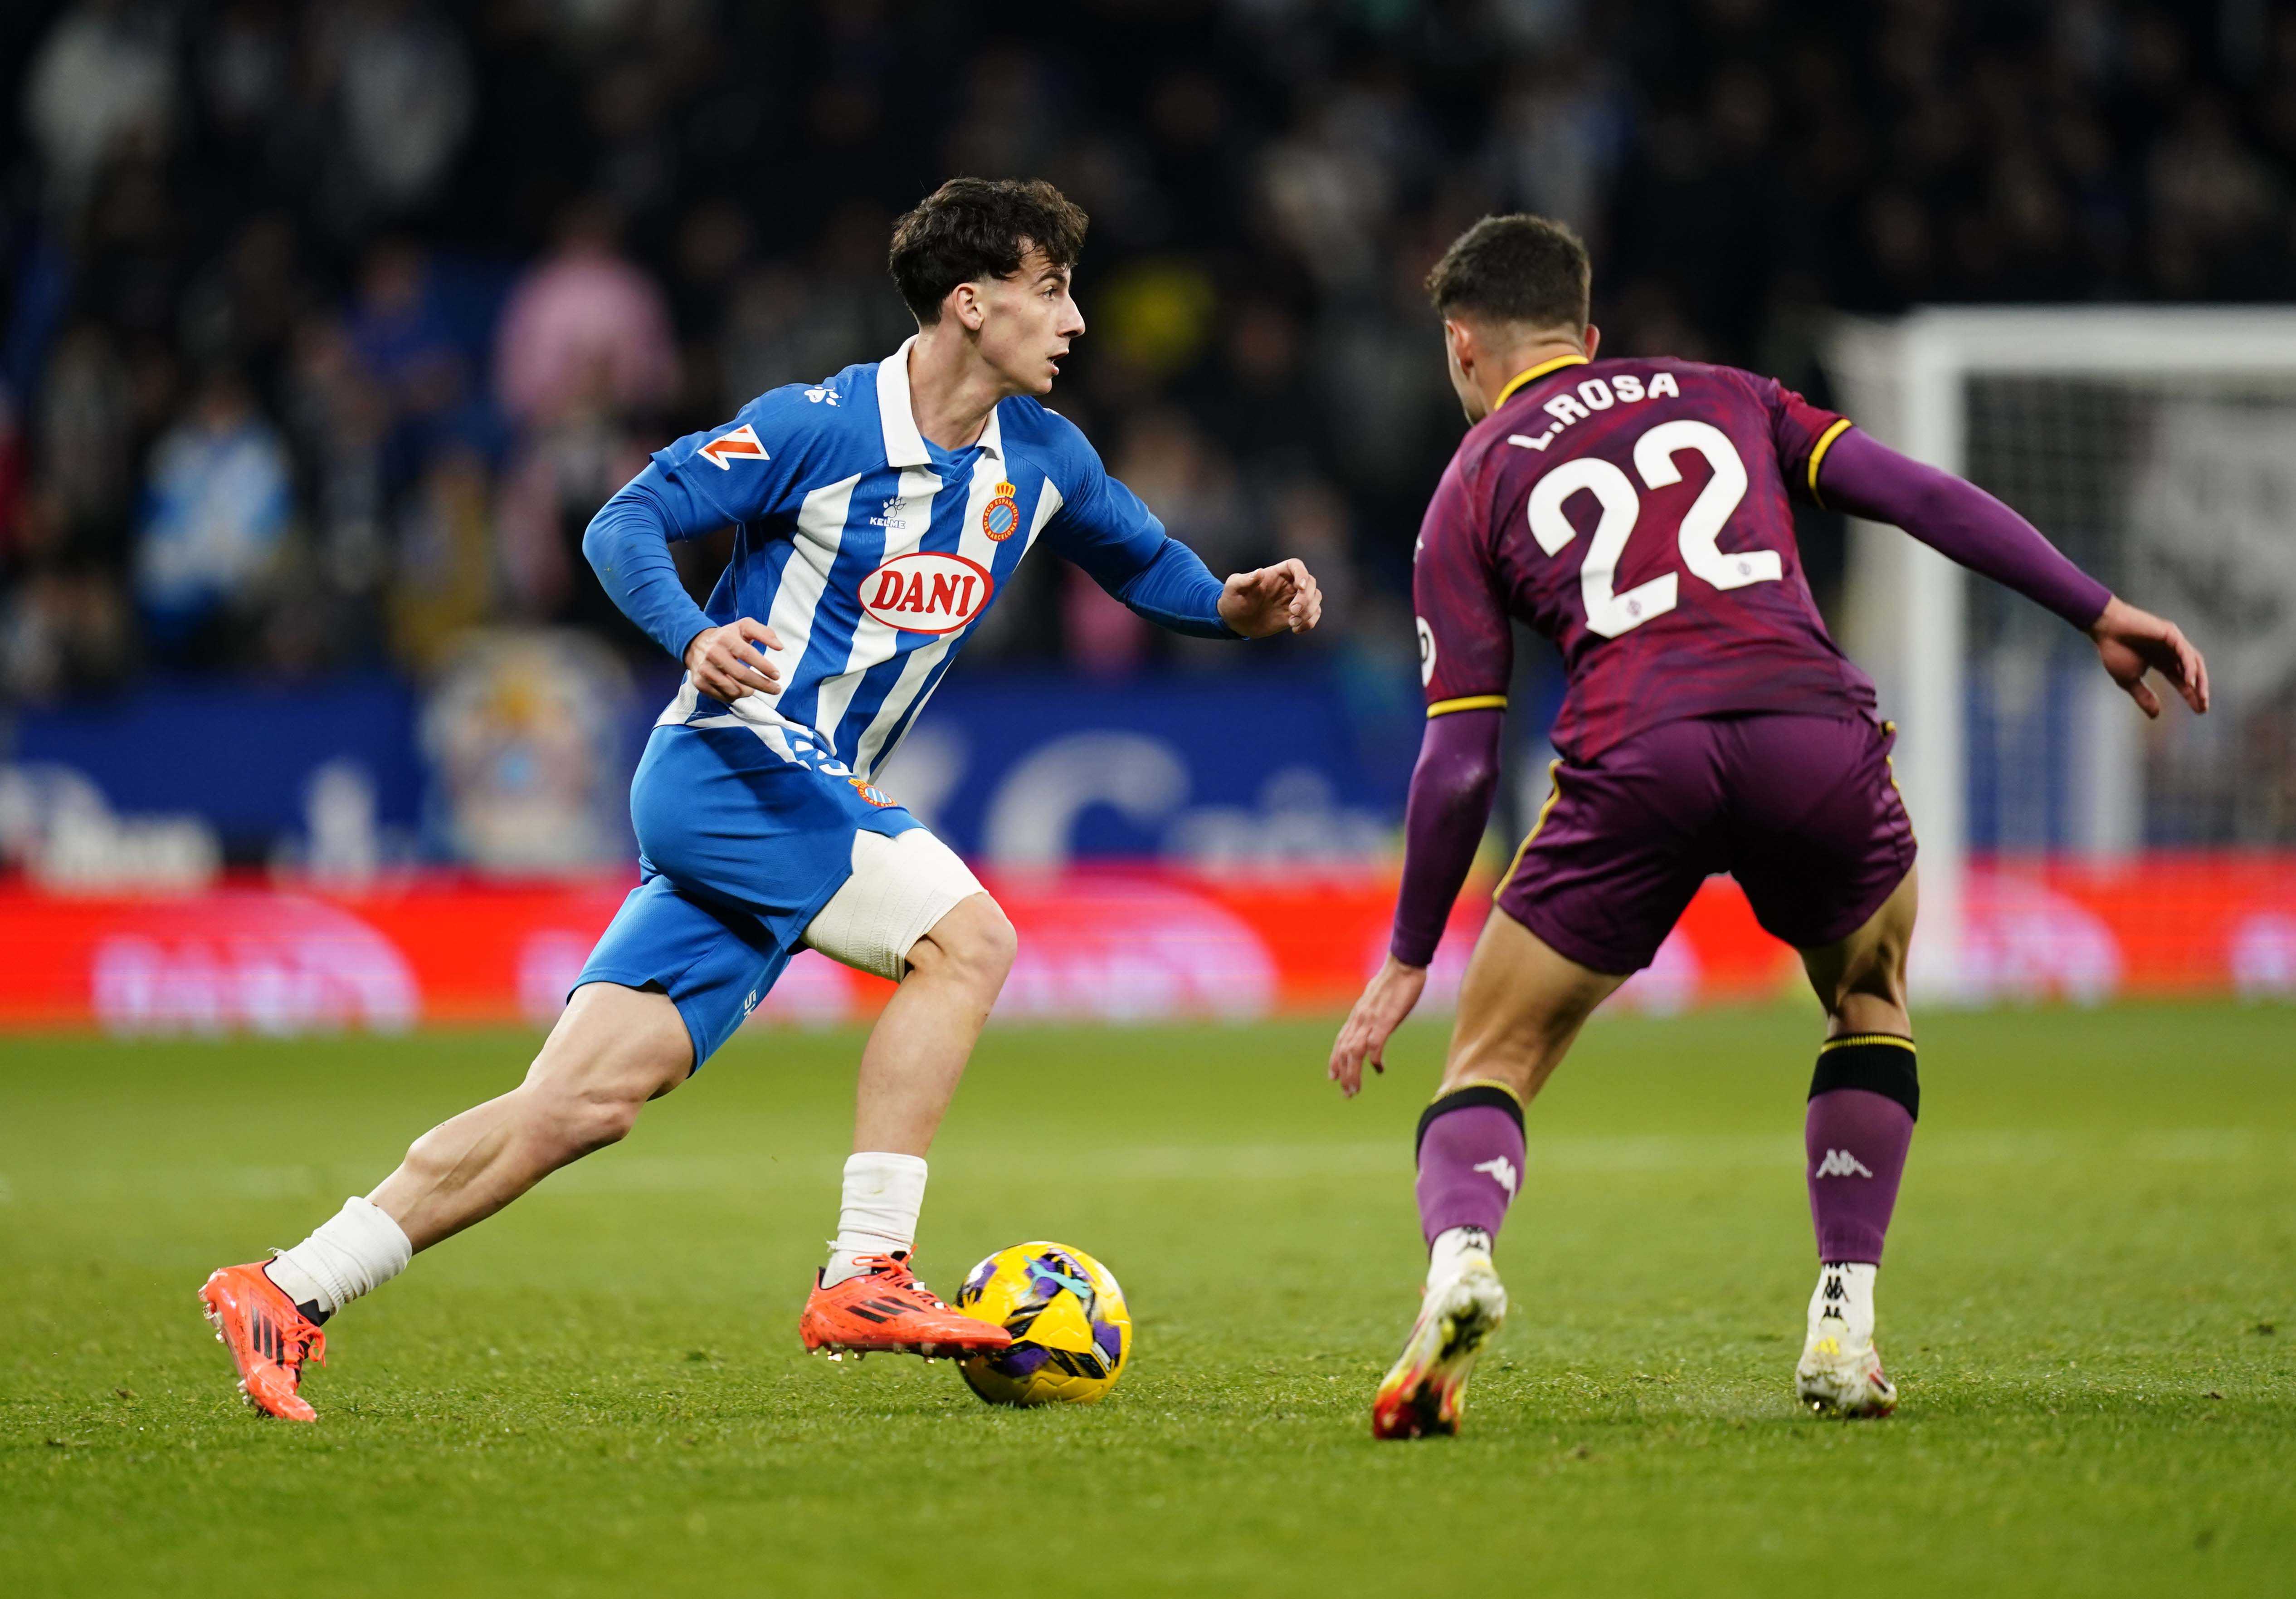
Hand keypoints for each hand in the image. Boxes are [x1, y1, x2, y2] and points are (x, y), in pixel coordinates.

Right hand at [684, 617, 784, 700]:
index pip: (747, 654)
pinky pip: (724, 696)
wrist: (697, 644)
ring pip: (733, 689)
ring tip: (753, 686)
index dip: (764, 666)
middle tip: (776, 689)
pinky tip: (738, 687)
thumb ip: (765, 633)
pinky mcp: (700, 682)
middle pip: (741, 674)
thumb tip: (779, 647)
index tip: (777, 675)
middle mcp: (713, 653)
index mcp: (725, 637)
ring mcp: (704, 669)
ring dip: (748, 691)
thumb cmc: (728, 637)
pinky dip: (735, 695)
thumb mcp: (745, 627)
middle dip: (762, 684)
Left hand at [1218, 558, 1322, 637]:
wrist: (1235, 620)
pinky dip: (1310, 622)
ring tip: (1292, 622)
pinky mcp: (1296, 615)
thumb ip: (1244, 580)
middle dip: (1306, 598)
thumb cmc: (1232, 599)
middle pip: (1311, 583)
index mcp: (1276, 573)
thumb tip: (1259, 573)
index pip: (1296, 566)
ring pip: (1315, 599)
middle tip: (1292, 611)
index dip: (1302, 574)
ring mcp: (1293, 599)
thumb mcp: (1233, 587)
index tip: (1300, 587)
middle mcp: (1288, 584)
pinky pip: (1312, 615)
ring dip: (1309, 611)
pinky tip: (1295, 629)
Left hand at [1328, 956, 1427, 1098]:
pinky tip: (1379, 1069)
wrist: (1404, 965)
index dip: (1335, 1060)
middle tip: (1347, 1094)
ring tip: (1355, 1089)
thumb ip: (1374, 1013)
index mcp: (1358, 1015)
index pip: (1341, 1041)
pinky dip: (1374, 1059)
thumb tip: (1377, 1021)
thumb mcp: (1379, 1000)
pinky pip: (1374, 1043)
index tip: (1332, 1077)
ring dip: (1353, 1073)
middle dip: (1343, 1074)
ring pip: (1355, 1052)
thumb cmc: (1395, 981)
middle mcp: (1360, 1019)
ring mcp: (1371, 1020)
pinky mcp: (1385, 1020)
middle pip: (1345, 1051)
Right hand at [2088, 596, 2207, 718]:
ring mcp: (2173, 641)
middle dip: (2199, 690)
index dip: (2190, 695)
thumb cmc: (2114, 651)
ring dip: (2199, 679)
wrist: (2106, 628)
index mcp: (2162, 661)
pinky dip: (2189, 667)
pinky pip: (2185, 652)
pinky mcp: (2171, 633)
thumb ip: (2143, 696)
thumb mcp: (2129, 680)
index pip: (2181, 680)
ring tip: (2200, 697)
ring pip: (2194, 661)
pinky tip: (2189, 682)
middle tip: (2203, 707)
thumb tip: (2156, 715)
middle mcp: (2171, 651)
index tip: (2199, 710)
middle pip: (2192, 672)